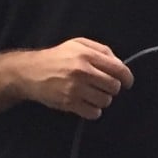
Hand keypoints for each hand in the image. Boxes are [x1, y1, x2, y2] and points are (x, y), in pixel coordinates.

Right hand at [18, 38, 133, 120]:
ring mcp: (75, 88)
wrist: (30, 72)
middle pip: (114, 86)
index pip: (118, 69)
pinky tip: (87, 105)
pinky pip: (93, 113)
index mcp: (86, 54)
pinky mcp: (69, 103)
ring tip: (93, 94)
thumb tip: (120, 63)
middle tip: (104, 87)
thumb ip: (101, 50)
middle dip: (112, 88)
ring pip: (105, 101)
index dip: (127, 77)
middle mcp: (82, 71)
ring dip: (102, 99)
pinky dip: (94, 111)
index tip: (128, 83)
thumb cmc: (57, 57)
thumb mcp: (78, 44)